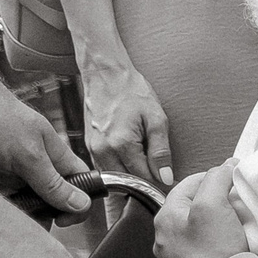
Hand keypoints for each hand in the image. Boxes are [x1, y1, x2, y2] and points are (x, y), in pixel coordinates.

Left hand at [0, 89, 91, 218]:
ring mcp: (17, 173)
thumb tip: (82, 205)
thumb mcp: (29, 155)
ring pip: (29, 203)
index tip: (62, 220)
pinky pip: (5, 200)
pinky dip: (1, 207)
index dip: (78, 206)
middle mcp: (40, 167)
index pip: (82, 186)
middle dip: (45, 214)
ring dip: (20, 212)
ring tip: (6, 214)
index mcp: (58, 158)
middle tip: (30, 221)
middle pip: (55, 200)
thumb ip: (53, 183)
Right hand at [80, 48, 174, 184]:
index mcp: (121, 145)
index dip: (158, 182)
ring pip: (114, 178)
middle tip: (158, 170)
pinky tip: (130, 156)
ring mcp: (93, 149)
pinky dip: (118, 168)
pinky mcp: (89, 146)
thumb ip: (161, 151)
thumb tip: (166, 178)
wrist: (106, 74)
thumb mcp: (157, 119)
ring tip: (144, 159)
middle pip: (126, 183)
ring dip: (130, 175)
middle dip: (143, 181)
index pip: (143, 179)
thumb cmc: (132, 91)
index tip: (168, 178)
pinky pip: (105, 167)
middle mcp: (103, 150)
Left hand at [152, 169, 251, 257]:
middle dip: (214, 201)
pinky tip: (229, 247)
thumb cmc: (213, 251)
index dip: (213, 176)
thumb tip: (224, 167)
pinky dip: (216, 244)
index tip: (232, 176)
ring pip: (197, 229)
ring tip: (235, 225)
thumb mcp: (214, 204)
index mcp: (165, 216)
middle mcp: (165, 237)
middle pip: (192, 207)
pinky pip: (203, 250)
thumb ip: (216, 179)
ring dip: (215, 224)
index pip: (188, 183)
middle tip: (236, 202)